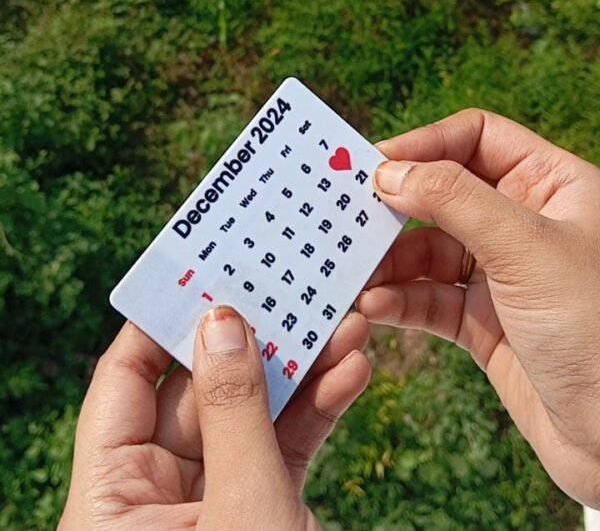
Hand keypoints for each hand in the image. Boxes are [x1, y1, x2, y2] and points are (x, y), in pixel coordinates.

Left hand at [59, 307, 370, 529]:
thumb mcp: (241, 510)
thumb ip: (232, 411)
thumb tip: (220, 322)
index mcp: (113, 498)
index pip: (124, 382)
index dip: (160, 323)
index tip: (201, 271)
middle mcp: (156, 494)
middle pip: (199, 389)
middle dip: (253, 339)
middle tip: (287, 286)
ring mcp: (214, 499)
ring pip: (252, 412)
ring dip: (302, 369)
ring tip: (345, 322)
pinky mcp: (261, 508)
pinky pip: (285, 446)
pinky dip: (319, 411)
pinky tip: (353, 371)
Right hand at [358, 108, 599, 506]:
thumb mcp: (526, 248)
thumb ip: (455, 199)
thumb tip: (390, 172)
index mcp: (552, 187)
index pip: (477, 138)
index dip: (426, 144)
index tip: (375, 164)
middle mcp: (524, 225)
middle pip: (444, 194)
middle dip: (397, 206)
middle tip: (348, 216)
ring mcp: (501, 274)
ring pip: (428, 250)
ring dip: (389, 261)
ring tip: (356, 273)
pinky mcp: (482, 321)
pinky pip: (428, 298)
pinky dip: (399, 299)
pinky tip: (374, 305)